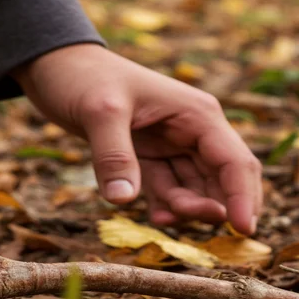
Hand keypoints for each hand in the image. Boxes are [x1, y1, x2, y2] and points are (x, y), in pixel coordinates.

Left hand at [13, 44, 261, 234]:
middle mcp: (193, 131)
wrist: (55, 66)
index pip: (234, 161)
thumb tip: (125, 201)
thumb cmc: (82, 78)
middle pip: (222, 181)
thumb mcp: (99, 112)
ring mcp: (171, 146)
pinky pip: (168, 190)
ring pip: (196, 190)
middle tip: (175, 217)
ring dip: (186, 210)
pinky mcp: (147, 158)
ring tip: (157, 215)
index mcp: (196, 114)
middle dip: (210, 207)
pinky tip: (153, 216)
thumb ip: (114, 156)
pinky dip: (167, 207)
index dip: (243, 198)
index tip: (243, 232)